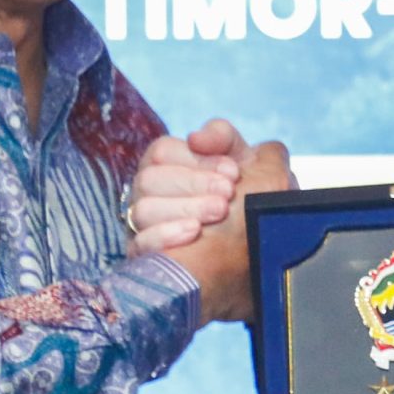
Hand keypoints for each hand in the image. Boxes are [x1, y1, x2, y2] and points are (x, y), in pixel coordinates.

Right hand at [129, 119, 247, 254]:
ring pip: (142, 211)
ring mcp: (140, 225)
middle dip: (192, 184)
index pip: (162, 153)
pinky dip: (165, 236)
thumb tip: (195, 138)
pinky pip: (139, 245)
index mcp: (164, 164)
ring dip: (184, 209)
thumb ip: (221, 136)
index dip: (198, 161)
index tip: (233, 173)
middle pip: (149, 180)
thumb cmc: (244, 193)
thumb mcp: (242, 159)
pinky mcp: (142, 256)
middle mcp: (147, 193)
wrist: (254, 242)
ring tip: (219, 213)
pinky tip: (194, 232)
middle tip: (228, 194)